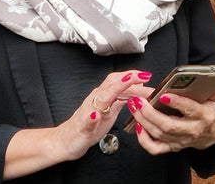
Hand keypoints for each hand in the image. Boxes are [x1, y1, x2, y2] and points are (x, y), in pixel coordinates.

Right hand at [4, 69, 153, 178]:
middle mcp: (96, 100)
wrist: (68, 139)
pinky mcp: (82, 125)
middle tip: (143, 76)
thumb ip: (120, 99)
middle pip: (111, 84)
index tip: (147, 75)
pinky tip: (96, 115)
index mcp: (103, 96)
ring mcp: (89, 112)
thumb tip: (137, 90)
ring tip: (126, 83)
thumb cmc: (89, 125)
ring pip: (101, 97)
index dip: (132, 77)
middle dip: (127, 79)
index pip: (118, 81)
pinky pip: (87, 120)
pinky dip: (92, 116)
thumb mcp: (108, 110)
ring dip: (113, 89)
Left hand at [126, 78, 214, 154]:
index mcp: (204, 116)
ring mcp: (181, 141)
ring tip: (133, 106)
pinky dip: (144, 140)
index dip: (176, 103)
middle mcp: (192, 130)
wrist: (213, 133)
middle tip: (138, 101)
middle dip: (151, 113)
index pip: (189, 109)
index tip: (163, 94)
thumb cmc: (210, 111)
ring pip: (160, 135)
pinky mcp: (173, 147)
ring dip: (143, 121)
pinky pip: (156, 148)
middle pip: (169, 126)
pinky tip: (137, 126)